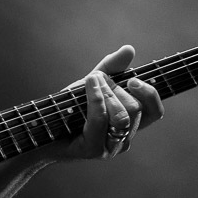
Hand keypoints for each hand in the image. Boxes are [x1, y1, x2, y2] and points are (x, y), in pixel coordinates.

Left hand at [62, 45, 163, 159]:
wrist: (42, 127)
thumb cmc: (69, 107)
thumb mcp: (93, 82)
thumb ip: (112, 68)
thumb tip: (129, 49)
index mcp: (129, 123)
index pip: (155, 112)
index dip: (150, 94)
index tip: (132, 80)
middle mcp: (123, 138)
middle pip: (135, 109)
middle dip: (115, 87)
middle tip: (96, 79)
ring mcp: (109, 147)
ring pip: (122, 116)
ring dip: (105, 92)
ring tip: (90, 82)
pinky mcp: (93, 149)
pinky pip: (101, 119)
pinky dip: (95, 97)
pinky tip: (88, 84)